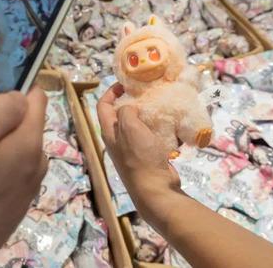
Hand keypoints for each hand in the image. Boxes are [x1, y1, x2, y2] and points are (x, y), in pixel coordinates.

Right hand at [0, 89, 47, 267]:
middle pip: (26, 125)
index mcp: (30, 143)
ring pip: (16, 150)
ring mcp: (28, 187)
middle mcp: (37, 164)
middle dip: (2, 119)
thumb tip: (21, 96)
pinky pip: (9, 172)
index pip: (36, 100)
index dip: (17, 88)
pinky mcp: (15, 205)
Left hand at [96, 83, 180, 206]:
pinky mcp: (148, 157)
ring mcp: (133, 150)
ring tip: (160, 104)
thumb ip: (126, 112)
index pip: (103, 106)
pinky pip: (152, 137)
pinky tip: (169, 123)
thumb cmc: (139, 156)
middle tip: (147, 92)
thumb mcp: (129, 127)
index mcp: (109, 132)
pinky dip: (159, 129)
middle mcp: (118, 140)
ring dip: (148, 115)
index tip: (125, 83)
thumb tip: (130, 108)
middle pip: (120, 115)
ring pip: (138, 126)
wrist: (155, 189)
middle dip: (132, 101)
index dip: (110, 92)